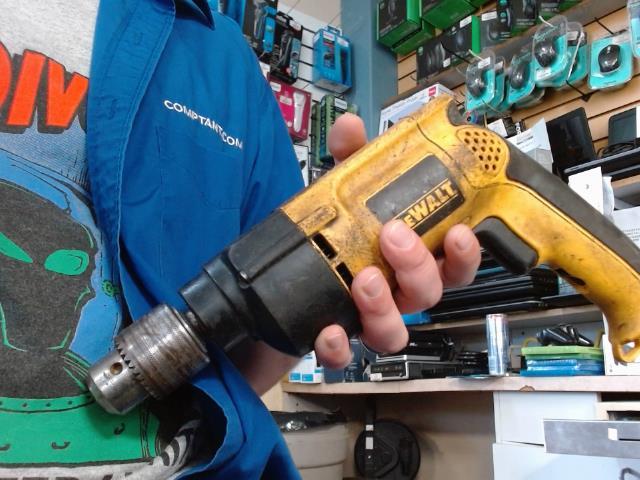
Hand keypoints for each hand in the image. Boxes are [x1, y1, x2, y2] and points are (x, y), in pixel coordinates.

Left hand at [314, 113, 481, 368]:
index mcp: (407, 259)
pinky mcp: (335, 340)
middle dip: (418, 266)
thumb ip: (350, 162)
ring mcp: (366, 319)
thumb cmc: (328, 240)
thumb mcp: (341, 195)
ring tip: (365, 280)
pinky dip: (338, 348)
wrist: (281, 285)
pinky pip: (344, 356)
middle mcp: (394, 292)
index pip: (453, 262)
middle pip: (430, 293)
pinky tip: (328, 330)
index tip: (460, 230)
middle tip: (394, 234)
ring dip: (384, 308)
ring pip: (395, 332)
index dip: (465, 253)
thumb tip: (350, 126)